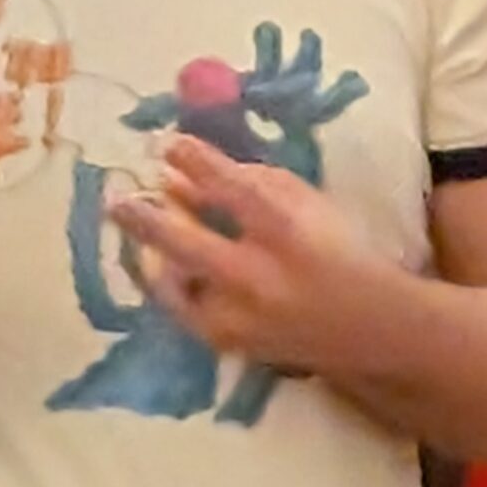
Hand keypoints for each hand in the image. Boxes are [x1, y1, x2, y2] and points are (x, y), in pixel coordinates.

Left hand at [108, 135, 402, 375]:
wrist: (370, 326)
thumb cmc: (336, 249)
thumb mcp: (304, 201)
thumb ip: (248, 180)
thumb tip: (179, 170)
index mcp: (287, 229)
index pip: (230, 188)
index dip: (193, 161)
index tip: (165, 142)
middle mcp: (259, 275)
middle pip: (184, 241)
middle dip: (144, 216)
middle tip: (116, 197)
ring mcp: (241, 317)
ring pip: (173, 282)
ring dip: (153, 251)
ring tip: (142, 226)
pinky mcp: (230, 344)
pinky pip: (183, 310)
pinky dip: (172, 284)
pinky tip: (170, 265)